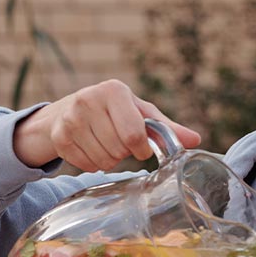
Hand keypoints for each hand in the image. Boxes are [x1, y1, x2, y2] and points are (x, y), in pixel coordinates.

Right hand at [12, 79, 200, 169]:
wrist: (67, 111)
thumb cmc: (113, 111)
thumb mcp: (140, 113)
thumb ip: (166, 128)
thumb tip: (195, 140)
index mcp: (114, 90)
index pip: (133, 134)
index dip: (141, 148)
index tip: (140, 146)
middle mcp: (88, 100)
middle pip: (119, 150)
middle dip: (124, 153)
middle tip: (119, 142)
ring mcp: (71, 119)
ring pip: (103, 161)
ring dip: (109, 160)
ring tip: (105, 144)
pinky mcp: (59, 137)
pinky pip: (86, 165)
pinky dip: (93, 164)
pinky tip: (91, 149)